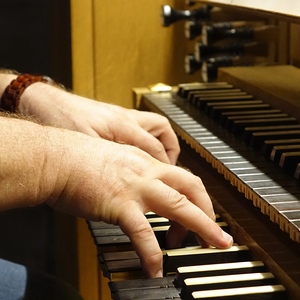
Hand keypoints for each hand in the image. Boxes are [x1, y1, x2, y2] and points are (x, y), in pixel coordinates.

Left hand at [19, 84, 179, 164]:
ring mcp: (120, 116)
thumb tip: (125, 176)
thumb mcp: (84, 146)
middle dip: (170, 148)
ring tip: (155, 160)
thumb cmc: (60, 119)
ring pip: (153, 126)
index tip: (168, 178)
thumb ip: (109, 160)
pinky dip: (142, 140)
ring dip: (159, 142)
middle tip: (167, 166)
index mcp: (122, 125)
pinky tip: (132, 152)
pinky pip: (138, 127)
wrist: (42, 102)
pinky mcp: (112, 116)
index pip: (155, 146)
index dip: (165, 164)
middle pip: (162, 129)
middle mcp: (125, 118)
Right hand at [45, 130, 232, 277]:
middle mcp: (146, 172)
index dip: (194, 196)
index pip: (181, 177)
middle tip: (216, 231)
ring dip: (200, 227)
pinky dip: (153, 253)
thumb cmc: (78, 158)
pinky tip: (155, 268)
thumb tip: (137, 189)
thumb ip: (131, 173)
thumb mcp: (115, 158)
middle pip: (191, 188)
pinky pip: (143, 233)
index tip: (196, 212)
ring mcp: (135, 188)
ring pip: (179, 207)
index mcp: (145, 162)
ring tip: (210, 245)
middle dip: (209, 210)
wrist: (56, 158)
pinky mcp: (119, 204)